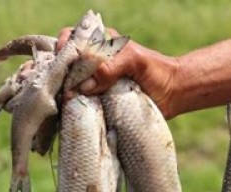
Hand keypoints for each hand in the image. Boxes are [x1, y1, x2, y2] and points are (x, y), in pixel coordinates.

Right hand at [56, 28, 179, 117]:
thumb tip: (85, 85)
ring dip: (62, 93)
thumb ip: (111, 67)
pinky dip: (71, 108)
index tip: (62, 64)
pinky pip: (79, 104)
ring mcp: (94, 84)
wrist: (173, 94)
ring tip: (59, 101)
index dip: (63, 50)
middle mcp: (94, 63)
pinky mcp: (98, 103)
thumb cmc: (157, 71)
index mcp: (101, 45)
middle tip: (58, 87)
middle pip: (64, 64)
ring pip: (68, 85)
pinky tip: (65, 113)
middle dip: (57, 74)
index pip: (72, 40)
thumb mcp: (135, 61)